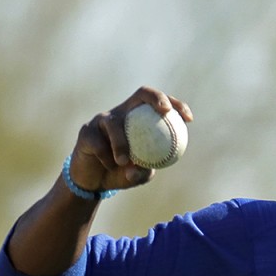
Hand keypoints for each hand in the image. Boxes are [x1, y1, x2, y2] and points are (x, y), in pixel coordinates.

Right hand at [69, 86, 193, 191]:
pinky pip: (99, 144)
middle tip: (165, 111)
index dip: (176, 105)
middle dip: (156, 97)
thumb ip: (143, 171)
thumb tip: (143, 167)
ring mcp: (102, 120)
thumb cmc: (121, 174)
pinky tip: (110, 166)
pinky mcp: (86, 132)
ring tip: (125, 161)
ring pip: (115, 124)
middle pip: (141, 94)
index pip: (159, 104)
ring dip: (121, 143)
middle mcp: (122, 114)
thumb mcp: (138, 175)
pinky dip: (106, 158)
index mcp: (138, 119)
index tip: (189, 119)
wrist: (93, 181)